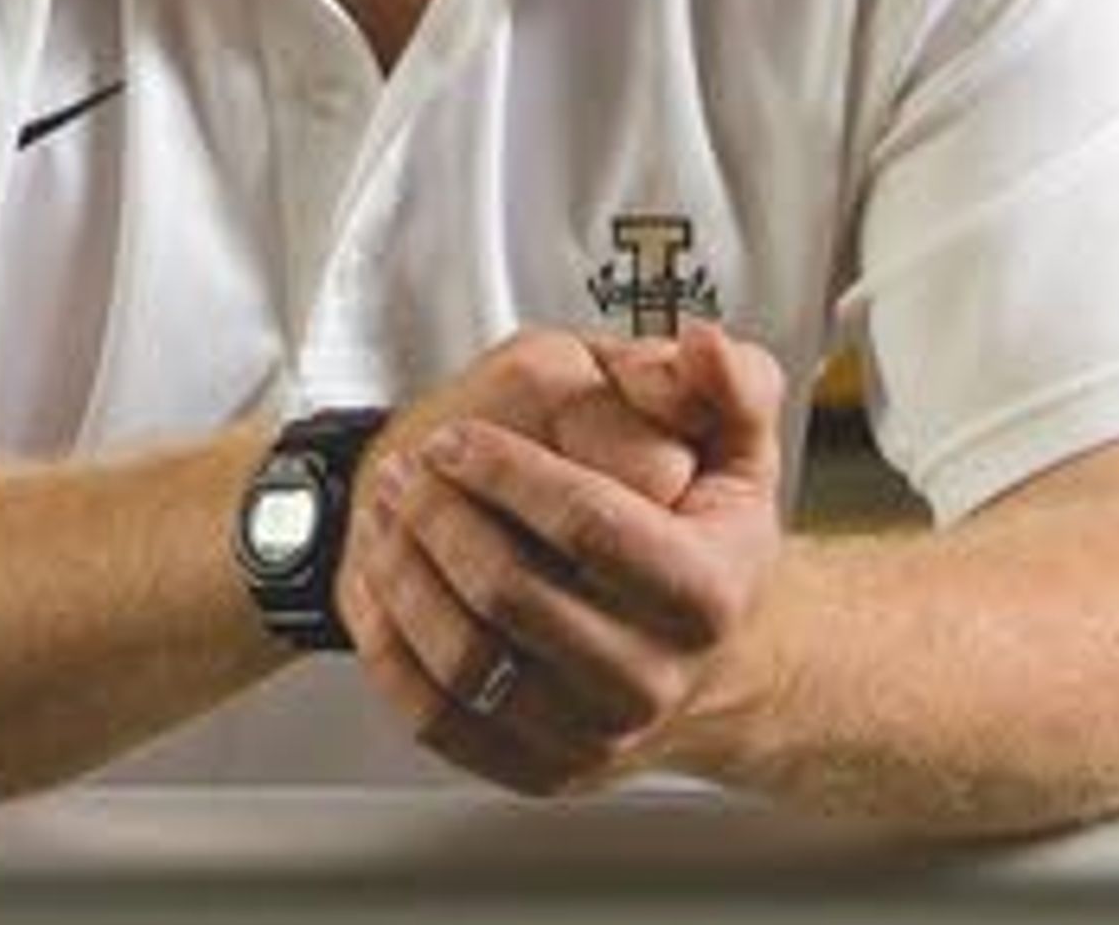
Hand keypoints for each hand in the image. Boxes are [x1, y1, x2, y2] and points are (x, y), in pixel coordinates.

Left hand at [340, 320, 786, 795]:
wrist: (709, 662)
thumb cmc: (706, 543)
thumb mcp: (738, 450)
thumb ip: (727, 385)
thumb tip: (701, 348)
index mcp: (707, 592)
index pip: (590, 524)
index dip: (507, 471)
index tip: (456, 439)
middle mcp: (655, 676)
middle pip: (511, 592)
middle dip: (438, 515)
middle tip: (406, 467)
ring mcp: (597, 735)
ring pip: (464, 660)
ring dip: (402, 574)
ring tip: (384, 513)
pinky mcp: (542, 770)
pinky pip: (437, 718)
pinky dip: (388, 647)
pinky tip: (380, 583)